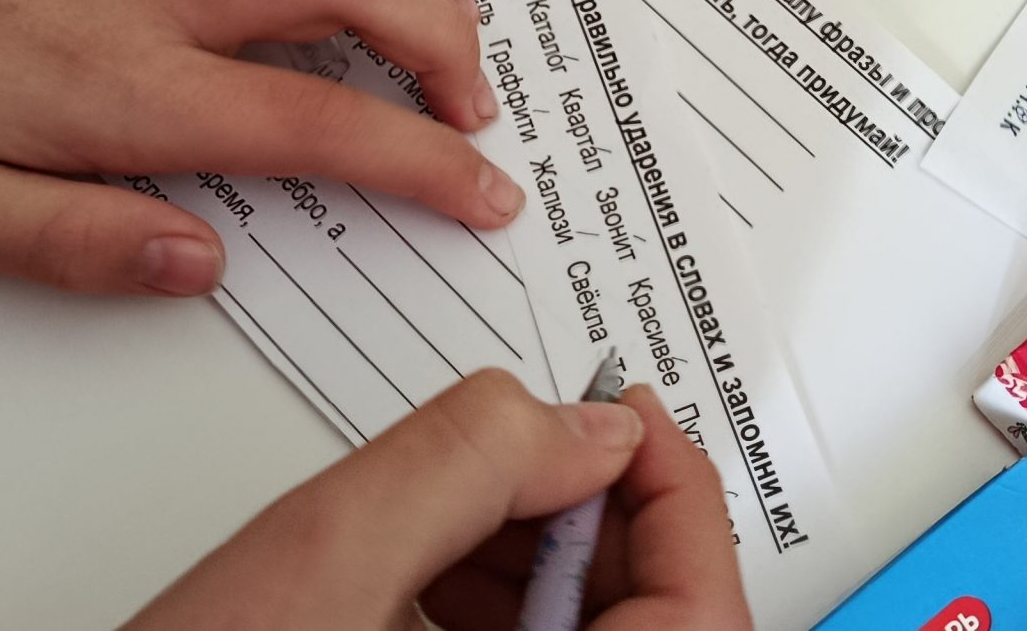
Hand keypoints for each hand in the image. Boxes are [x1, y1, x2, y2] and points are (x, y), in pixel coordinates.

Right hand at [125, 372, 749, 629]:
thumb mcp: (325, 565)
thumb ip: (461, 462)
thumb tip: (579, 423)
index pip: (701, 610)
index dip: (674, 491)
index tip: (628, 415)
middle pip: (650, 622)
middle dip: (589, 520)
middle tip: (531, 447)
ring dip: (537, 568)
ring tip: (457, 511)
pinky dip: (491, 619)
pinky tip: (428, 580)